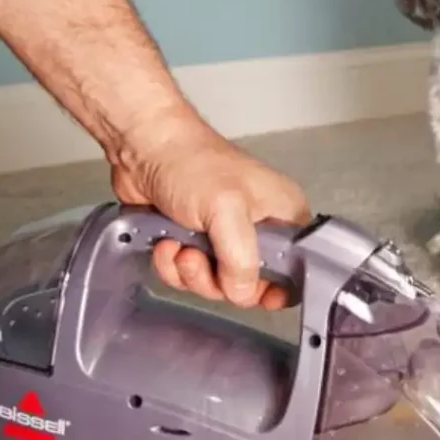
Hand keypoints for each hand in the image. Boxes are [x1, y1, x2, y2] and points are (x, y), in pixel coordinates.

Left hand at [110, 105, 311, 309]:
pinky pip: (189, 275)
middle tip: (199, 255)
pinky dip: (172, 265)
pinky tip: (165, 242)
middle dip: (217, 278)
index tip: (249, 290)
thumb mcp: (227, 211)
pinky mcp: (195, 243)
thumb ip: (242, 260)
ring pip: (216, 284)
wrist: (143, 147)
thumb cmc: (193, 163)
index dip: (275, 288)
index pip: (295, 268)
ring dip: (189, 271)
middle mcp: (259, 229)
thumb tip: (243, 293)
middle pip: (250, 284)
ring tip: (177, 244)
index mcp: (284, 216)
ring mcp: (225, 238)